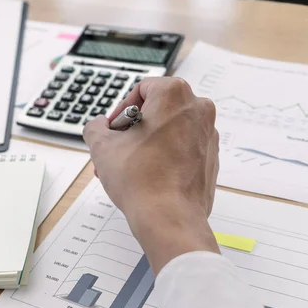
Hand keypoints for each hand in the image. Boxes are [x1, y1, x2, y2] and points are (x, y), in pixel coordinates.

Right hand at [83, 77, 219, 272]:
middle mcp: (198, 109)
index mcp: (174, 95)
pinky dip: (164, 157)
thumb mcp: (102, 147)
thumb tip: (99, 127)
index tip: (113, 130)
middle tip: (116, 150)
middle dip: (132, 130)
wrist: (169, 218)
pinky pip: (183, 148)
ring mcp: (208, 134)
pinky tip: (147, 176)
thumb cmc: (140, 179)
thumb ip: (95, 127)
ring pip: (170, 130)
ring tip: (127, 167)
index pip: (142, 89)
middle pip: (157, 111)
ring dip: (146, 144)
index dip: (121, 110)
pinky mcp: (211, 158)